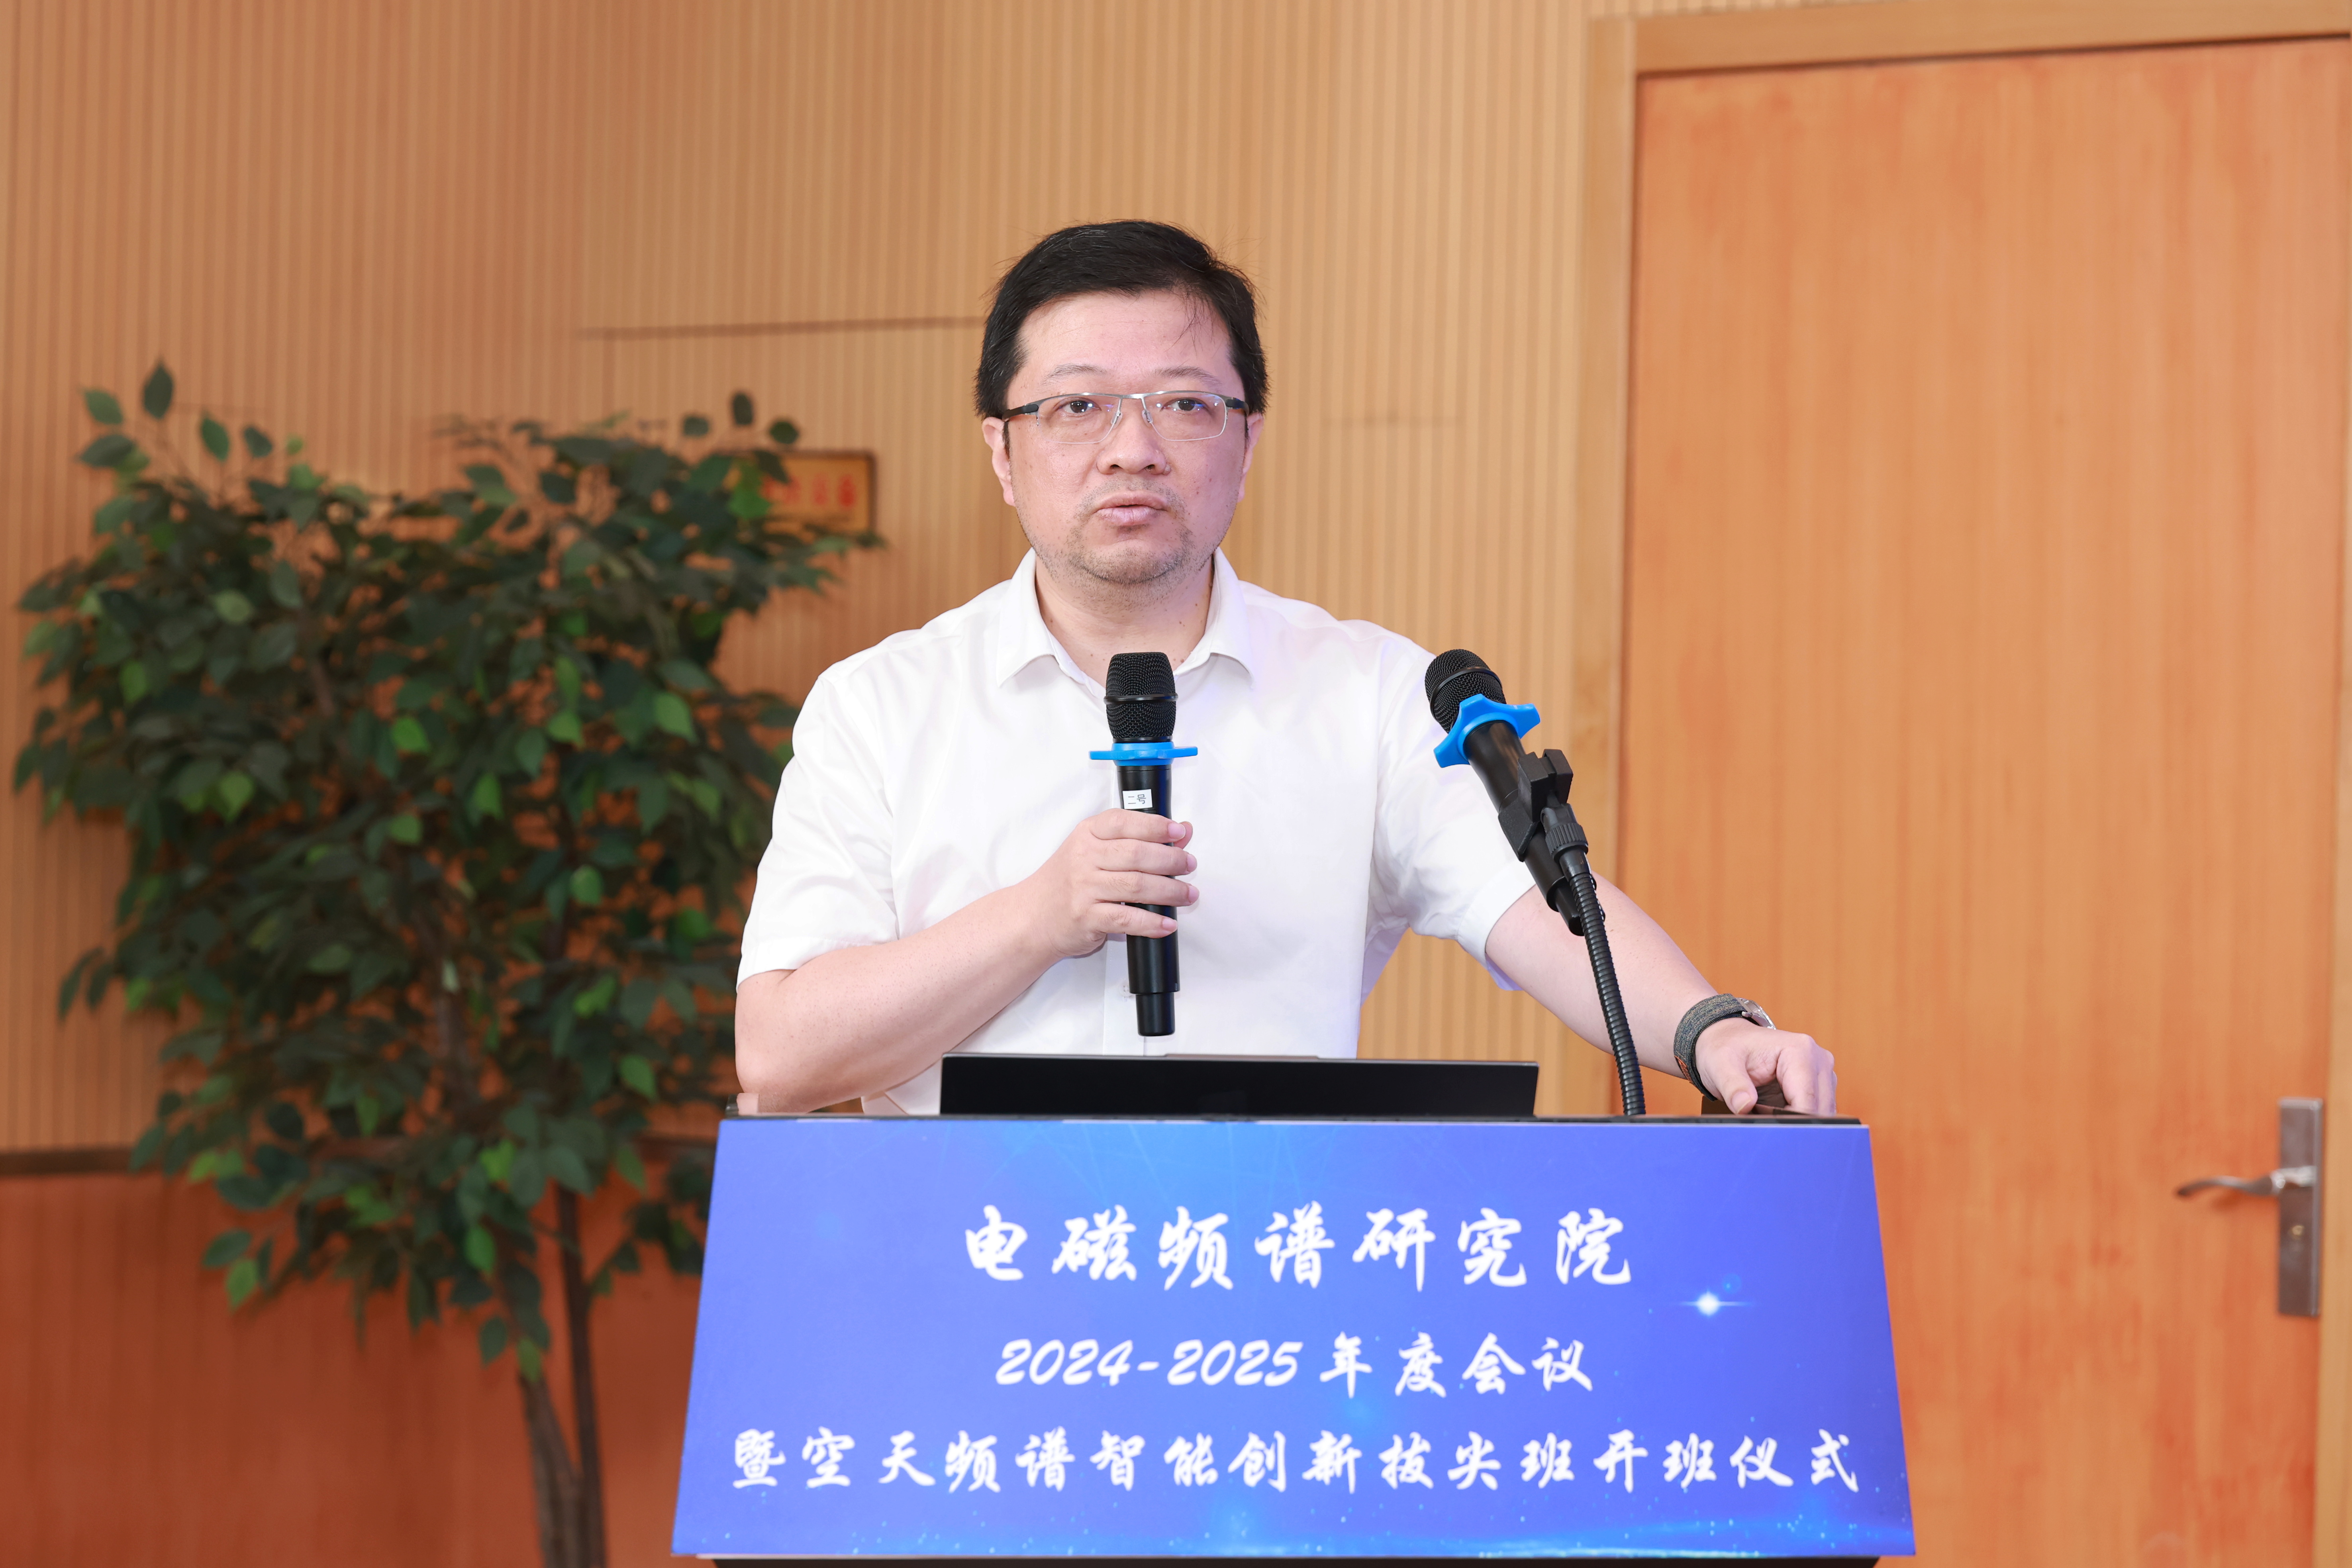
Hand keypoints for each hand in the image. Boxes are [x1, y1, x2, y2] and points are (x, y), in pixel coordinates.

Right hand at [1016, 809, 1198, 960]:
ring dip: (1169, 891)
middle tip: (1189, 864)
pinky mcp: (1086, 917)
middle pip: (1136, 854)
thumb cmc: (1068, 882)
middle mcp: (1084, 858)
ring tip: (1188, 894)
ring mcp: (1084, 888)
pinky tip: (1167, 924)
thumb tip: (1183, 830)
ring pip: (1136, 886)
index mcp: (1087, 835)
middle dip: (1171, 859)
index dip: (1156, 826)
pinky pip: (1126, 919)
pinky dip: (1151, 923)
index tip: (1179, 832)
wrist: (1032, 917)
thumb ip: (1137, 839)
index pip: (1124, 822)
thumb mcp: (1095, 851)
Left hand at [1695, 1020, 1836, 1114]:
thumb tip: (1744, 1106)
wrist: (1729, 1040)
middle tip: (1762, 1123)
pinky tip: (1775, 1114)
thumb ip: (1732, 1086)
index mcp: (1800, 1050)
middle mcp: (1819, 1060)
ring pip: (1821, 1113)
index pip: (1807, 1100)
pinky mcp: (1818, 1086)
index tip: (1765, 1130)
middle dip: (1792, 1123)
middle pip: (1818, 1109)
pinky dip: (1797, 1119)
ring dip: (1795, 1122)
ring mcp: (1822, 1074)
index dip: (1788, 1121)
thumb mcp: (1720, 1064)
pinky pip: (1816, 1112)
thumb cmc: (1727, 1047)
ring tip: (1765, 1114)